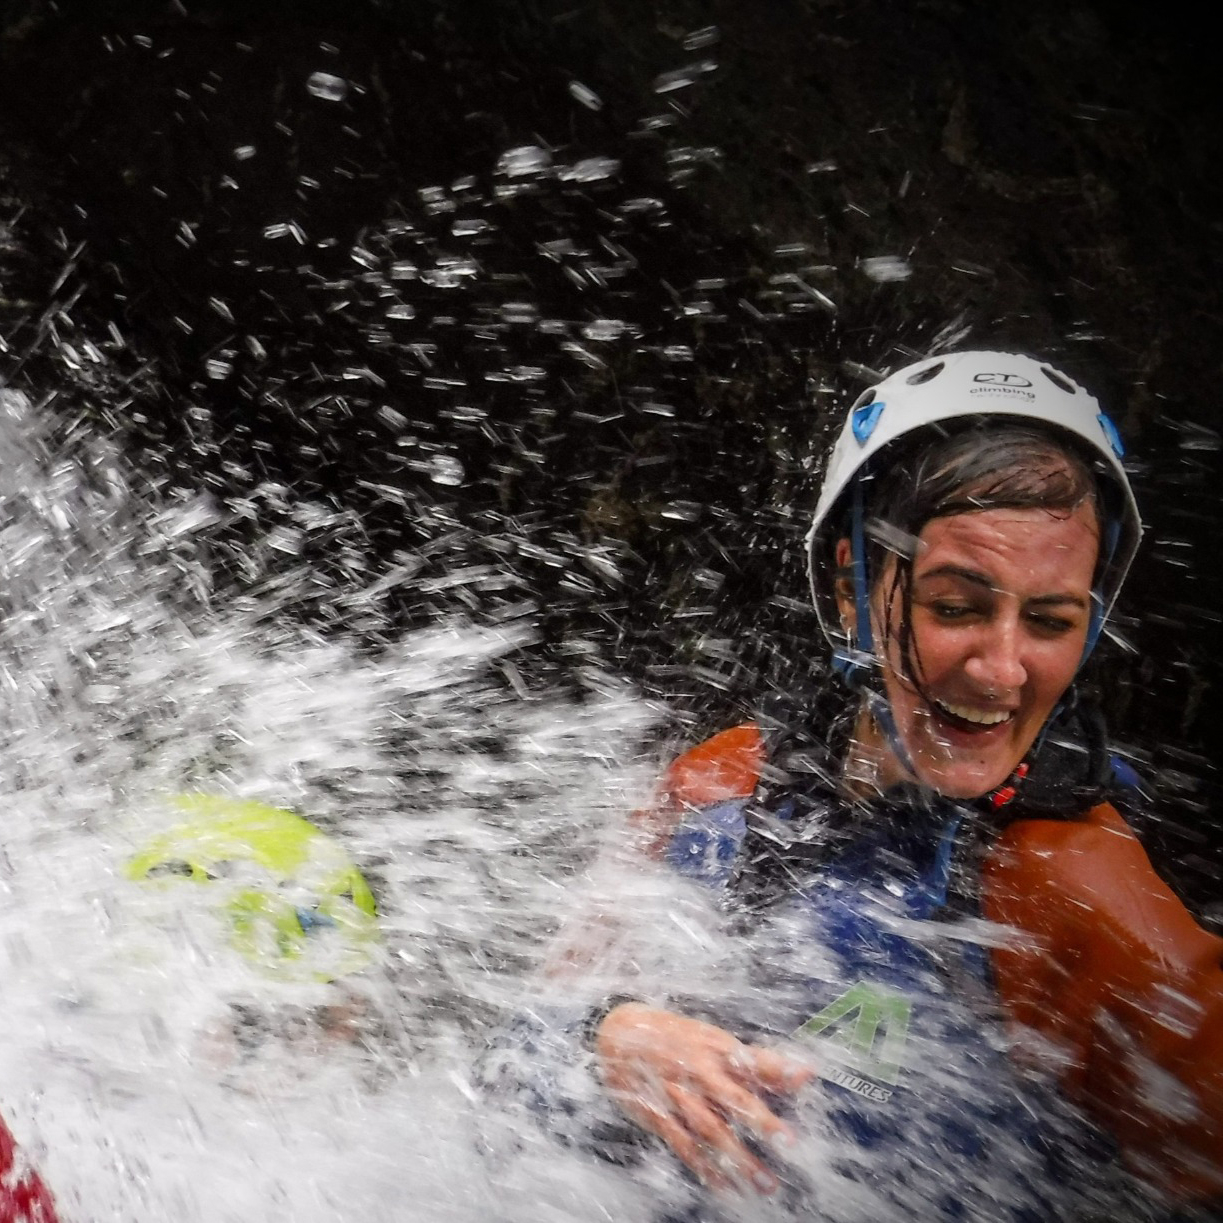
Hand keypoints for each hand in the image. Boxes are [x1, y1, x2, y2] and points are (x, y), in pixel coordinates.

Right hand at [594, 1003, 813, 1193]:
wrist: (617, 1033)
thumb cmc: (677, 1038)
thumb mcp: (716, 1041)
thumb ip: (761, 1062)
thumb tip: (807, 1072)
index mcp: (716, 1048)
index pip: (752, 1058)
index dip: (777, 1067)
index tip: (805, 1076)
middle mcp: (699, 1070)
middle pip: (732, 1096)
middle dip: (761, 1120)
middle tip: (789, 1143)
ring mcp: (677, 1093)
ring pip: (710, 1128)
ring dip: (738, 1156)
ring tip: (765, 1183)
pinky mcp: (658, 1114)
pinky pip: (684, 1144)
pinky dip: (704, 1167)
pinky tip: (724, 1186)